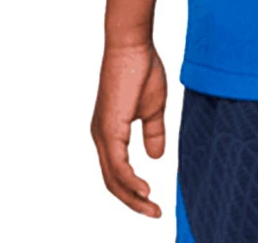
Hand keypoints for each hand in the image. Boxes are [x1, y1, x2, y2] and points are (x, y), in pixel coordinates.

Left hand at [90, 41, 166, 216]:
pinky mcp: (109, 129)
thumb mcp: (152, 108)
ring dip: (132, 197)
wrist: (132, 44)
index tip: (154, 201)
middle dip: (133, 201)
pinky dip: (130, 182)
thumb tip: (156, 157)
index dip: (133, 189)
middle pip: (113, 181)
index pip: (118, 171)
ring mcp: (103, 134)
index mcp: (110, 132)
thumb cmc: (141, 68)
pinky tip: (144, 190)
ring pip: (114, 178)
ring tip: (152, 208)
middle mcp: (101, 136)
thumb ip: (153, 133)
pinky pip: (118, 165)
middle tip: (155, 213)